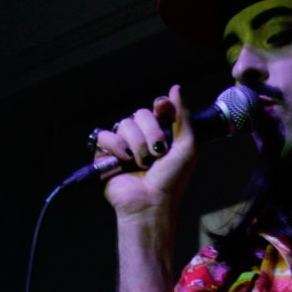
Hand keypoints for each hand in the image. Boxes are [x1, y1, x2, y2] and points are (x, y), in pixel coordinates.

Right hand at [95, 85, 196, 222]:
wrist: (151, 203)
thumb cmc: (172, 181)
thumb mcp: (187, 148)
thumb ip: (183, 118)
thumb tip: (175, 88)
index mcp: (162, 134)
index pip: (157, 107)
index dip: (160, 106)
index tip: (163, 110)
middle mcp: (142, 137)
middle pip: (140, 114)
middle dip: (151, 132)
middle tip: (158, 152)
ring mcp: (123, 145)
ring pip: (125, 124)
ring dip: (137, 144)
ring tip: (143, 164)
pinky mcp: (106, 155)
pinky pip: (105, 136)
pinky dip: (116, 147)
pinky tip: (124, 160)